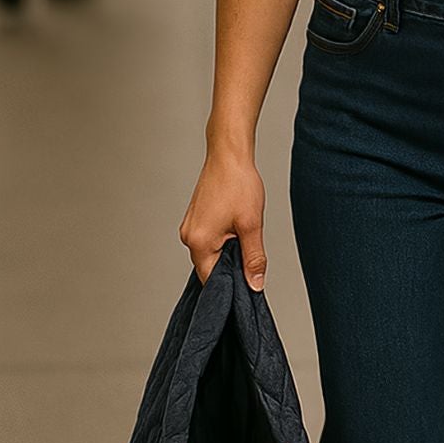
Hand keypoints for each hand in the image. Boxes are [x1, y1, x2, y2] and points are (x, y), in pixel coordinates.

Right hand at [180, 149, 266, 289]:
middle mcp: (188, 237)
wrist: (229, 155)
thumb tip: (255, 284)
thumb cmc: (238, 184)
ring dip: (229, 252)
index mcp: (199, 242)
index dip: (231, 286)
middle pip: (210, 268)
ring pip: (211, 253)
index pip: (212, 281)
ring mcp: (189, 227)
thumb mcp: (252, 226)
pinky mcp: (195, 220)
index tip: (248, 286)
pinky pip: (209, 240)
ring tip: (245, 235)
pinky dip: (223, 241)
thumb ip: (253, 259)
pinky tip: (236, 229)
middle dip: (232, 268)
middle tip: (252, 258)